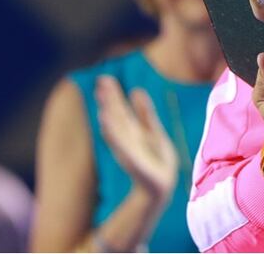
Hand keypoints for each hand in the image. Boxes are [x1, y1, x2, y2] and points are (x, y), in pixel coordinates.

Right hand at [95, 76, 177, 202]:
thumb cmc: (155, 158)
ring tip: (102, 104)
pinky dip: (115, 138)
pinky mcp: (134, 163)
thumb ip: (144, 113)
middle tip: (101, 81)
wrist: (162, 185)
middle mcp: (127, 139)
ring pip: (117, 132)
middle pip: (117, 117)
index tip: (104, 78)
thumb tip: (136, 90)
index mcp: (131, 131)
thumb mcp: (152, 131)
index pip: (120, 109)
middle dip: (110, 101)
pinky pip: (123, 148)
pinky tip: (106, 126)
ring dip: (109, 119)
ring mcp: (129, 151)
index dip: (113, 95)